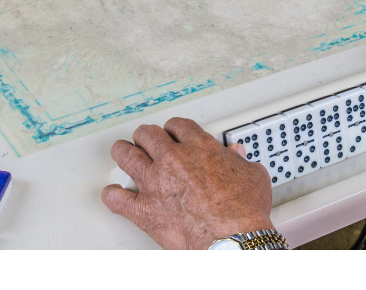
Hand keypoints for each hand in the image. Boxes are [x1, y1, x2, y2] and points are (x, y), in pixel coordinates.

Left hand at [101, 118, 274, 248]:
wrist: (234, 240)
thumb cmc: (244, 212)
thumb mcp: (253, 176)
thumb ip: (240, 161)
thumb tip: (237, 155)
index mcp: (198, 147)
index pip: (177, 125)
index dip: (174, 129)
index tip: (174, 134)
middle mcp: (172, 161)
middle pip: (147, 134)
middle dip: (147, 137)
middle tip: (148, 142)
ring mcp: (155, 184)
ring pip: (125, 155)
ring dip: (124, 153)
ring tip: (124, 154)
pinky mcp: (144, 210)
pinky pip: (115, 198)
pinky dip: (113, 195)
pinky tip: (115, 195)